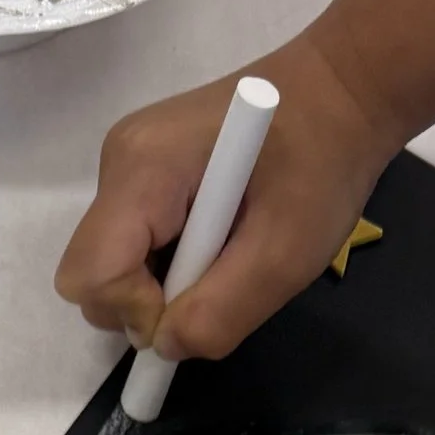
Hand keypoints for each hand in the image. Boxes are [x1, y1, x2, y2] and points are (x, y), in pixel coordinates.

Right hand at [54, 27, 398, 365]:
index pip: (91, 274)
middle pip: (92, 275)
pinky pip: (135, 246)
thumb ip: (219, 314)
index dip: (138, 311)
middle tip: (220, 279)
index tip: (201, 298)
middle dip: (147, 303)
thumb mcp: (285, 256)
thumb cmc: (324, 161)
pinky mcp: (144, 173)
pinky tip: (220, 237)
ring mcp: (128, 164)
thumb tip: (166, 345)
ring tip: (228, 251)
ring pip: (113, 266)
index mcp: (143, 168)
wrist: (343, 89)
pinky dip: (172, 264)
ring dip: (165, 285)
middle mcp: (118, 161)